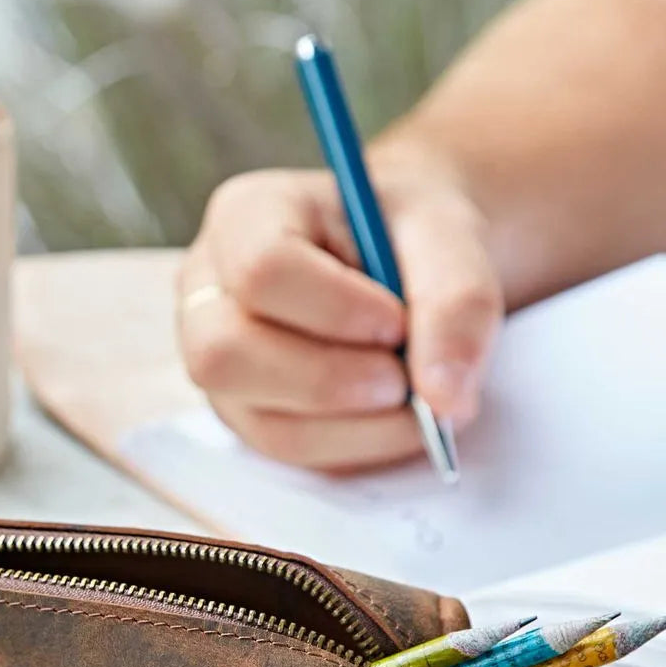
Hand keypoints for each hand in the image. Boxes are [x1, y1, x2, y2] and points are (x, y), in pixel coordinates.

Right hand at [176, 155, 503, 470]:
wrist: (408, 259)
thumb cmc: (411, 234)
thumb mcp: (449, 237)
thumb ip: (456, 303)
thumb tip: (446, 398)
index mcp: (244, 217)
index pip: (260, 269)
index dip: (333, 308)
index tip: (399, 324)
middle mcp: (208, 292)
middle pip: (226, 355)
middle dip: (327, 380)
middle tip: (401, 379)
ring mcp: (218, 361)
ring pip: (258, 418)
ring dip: (353, 425)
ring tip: (413, 398)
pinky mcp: (247, 412)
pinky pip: (289, 448)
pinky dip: (356, 445)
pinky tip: (396, 418)